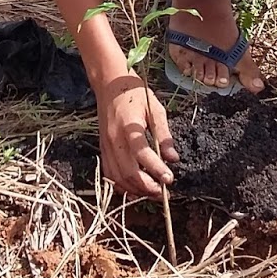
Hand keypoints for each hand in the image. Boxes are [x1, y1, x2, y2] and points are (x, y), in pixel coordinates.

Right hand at [95, 75, 178, 199]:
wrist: (110, 85)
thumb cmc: (135, 94)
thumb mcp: (155, 109)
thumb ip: (164, 135)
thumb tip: (174, 158)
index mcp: (129, 126)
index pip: (141, 153)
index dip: (155, 169)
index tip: (169, 179)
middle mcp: (114, 139)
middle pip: (128, 171)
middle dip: (147, 187)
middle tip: (163, 192)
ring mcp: (106, 146)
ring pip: (117, 177)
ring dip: (135, 190)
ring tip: (152, 192)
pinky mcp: (102, 150)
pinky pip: (109, 174)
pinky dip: (122, 186)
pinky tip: (136, 188)